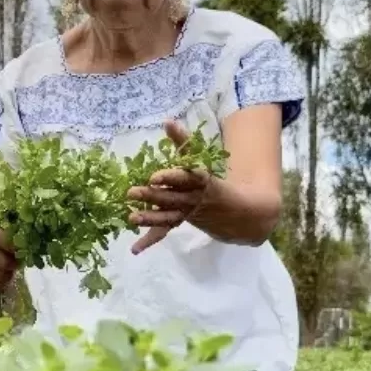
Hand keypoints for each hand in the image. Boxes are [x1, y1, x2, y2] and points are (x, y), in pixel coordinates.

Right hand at [0, 217, 18, 288]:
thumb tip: (28, 235)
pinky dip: (2, 279)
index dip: (15, 245)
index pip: (1, 238)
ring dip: (10, 271)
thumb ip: (4, 227)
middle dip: (16, 262)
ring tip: (8, 264)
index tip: (23, 246)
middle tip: (18, 258)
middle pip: (5, 262)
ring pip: (3, 275)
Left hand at [128, 119, 212, 253]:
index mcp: (200, 180)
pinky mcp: (181, 222)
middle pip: (172, 198)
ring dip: (149, 218)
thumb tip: (167, 121)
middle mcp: (193, 199)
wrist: (239, 210)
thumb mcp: (200, 157)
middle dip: (152, 197)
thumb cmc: (212, 178)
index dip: (170, 178)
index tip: (153, 177)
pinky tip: (135, 249)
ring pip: (167, 217)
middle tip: (131, 193)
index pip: (185, 178)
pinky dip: (150, 240)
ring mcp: (187, 213)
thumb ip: (182, 141)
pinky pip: (165, 232)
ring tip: (131, 218)